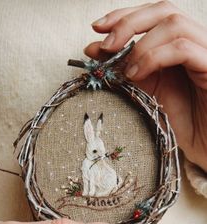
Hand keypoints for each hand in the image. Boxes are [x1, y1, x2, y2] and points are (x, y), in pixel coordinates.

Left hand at [85, 1, 206, 171]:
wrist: (205, 143)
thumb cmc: (180, 120)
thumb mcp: (146, 90)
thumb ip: (125, 67)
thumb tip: (94, 49)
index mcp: (179, 45)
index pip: (153, 14)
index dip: (124, 16)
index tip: (97, 28)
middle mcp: (195, 42)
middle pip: (164, 10)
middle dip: (129, 23)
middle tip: (106, 44)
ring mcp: (206, 52)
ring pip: (174, 25)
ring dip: (141, 44)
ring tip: (125, 70)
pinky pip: (183, 49)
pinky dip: (154, 57)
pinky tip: (137, 74)